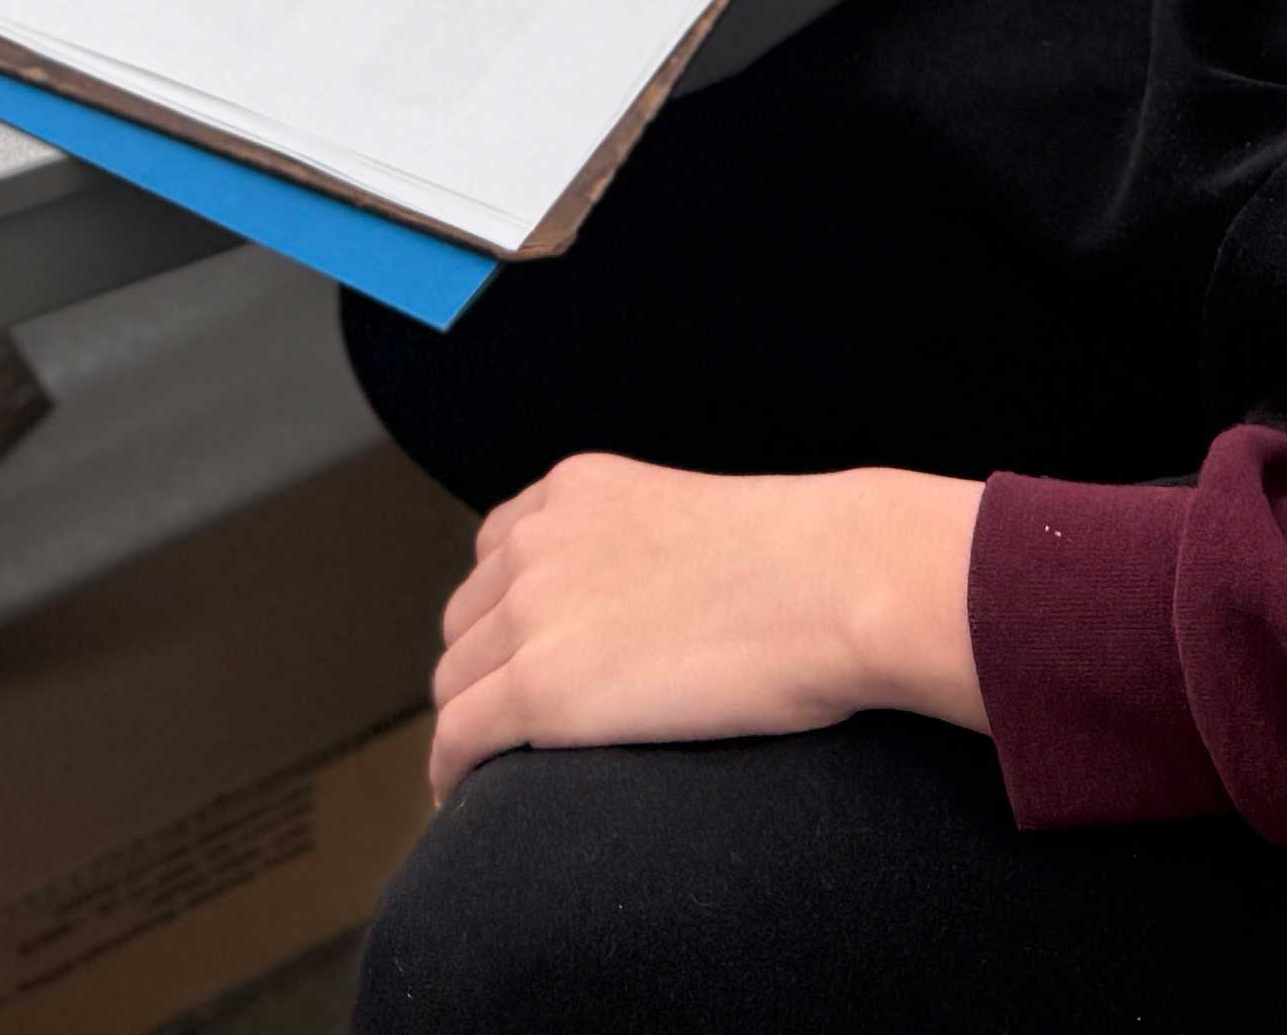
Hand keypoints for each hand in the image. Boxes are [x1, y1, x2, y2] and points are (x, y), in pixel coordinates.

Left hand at [426, 456, 984, 795]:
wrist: (834, 584)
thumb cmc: (807, 566)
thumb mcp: (694, 524)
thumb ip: (643, 552)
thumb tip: (645, 611)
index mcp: (575, 490)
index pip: (495, 556)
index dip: (501, 616)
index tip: (517, 657)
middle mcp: (537, 539)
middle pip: (467, 623)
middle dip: (481, 673)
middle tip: (505, 727)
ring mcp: (533, 611)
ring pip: (455, 682)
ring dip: (469, 724)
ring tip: (488, 770)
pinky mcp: (541, 688)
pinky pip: (460, 735)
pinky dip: (451, 769)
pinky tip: (463, 795)